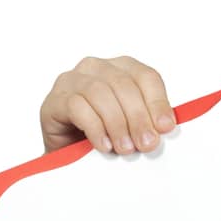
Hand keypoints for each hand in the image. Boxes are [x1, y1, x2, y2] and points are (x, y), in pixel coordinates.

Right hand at [39, 56, 176, 155]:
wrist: (68, 153)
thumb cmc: (104, 134)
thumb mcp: (132, 125)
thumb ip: (148, 119)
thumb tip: (164, 127)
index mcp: (121, 67)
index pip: (146, 76)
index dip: (158, 102)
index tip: (166, 127)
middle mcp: (96, 67)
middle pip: (124, 85)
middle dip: (138, 117)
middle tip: (147, 144)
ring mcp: (72, 80)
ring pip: (100, 94)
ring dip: (117, 124)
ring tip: (126, 148)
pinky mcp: (55, 99)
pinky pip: (77, 107)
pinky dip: (95, 128)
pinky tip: (104, 146)